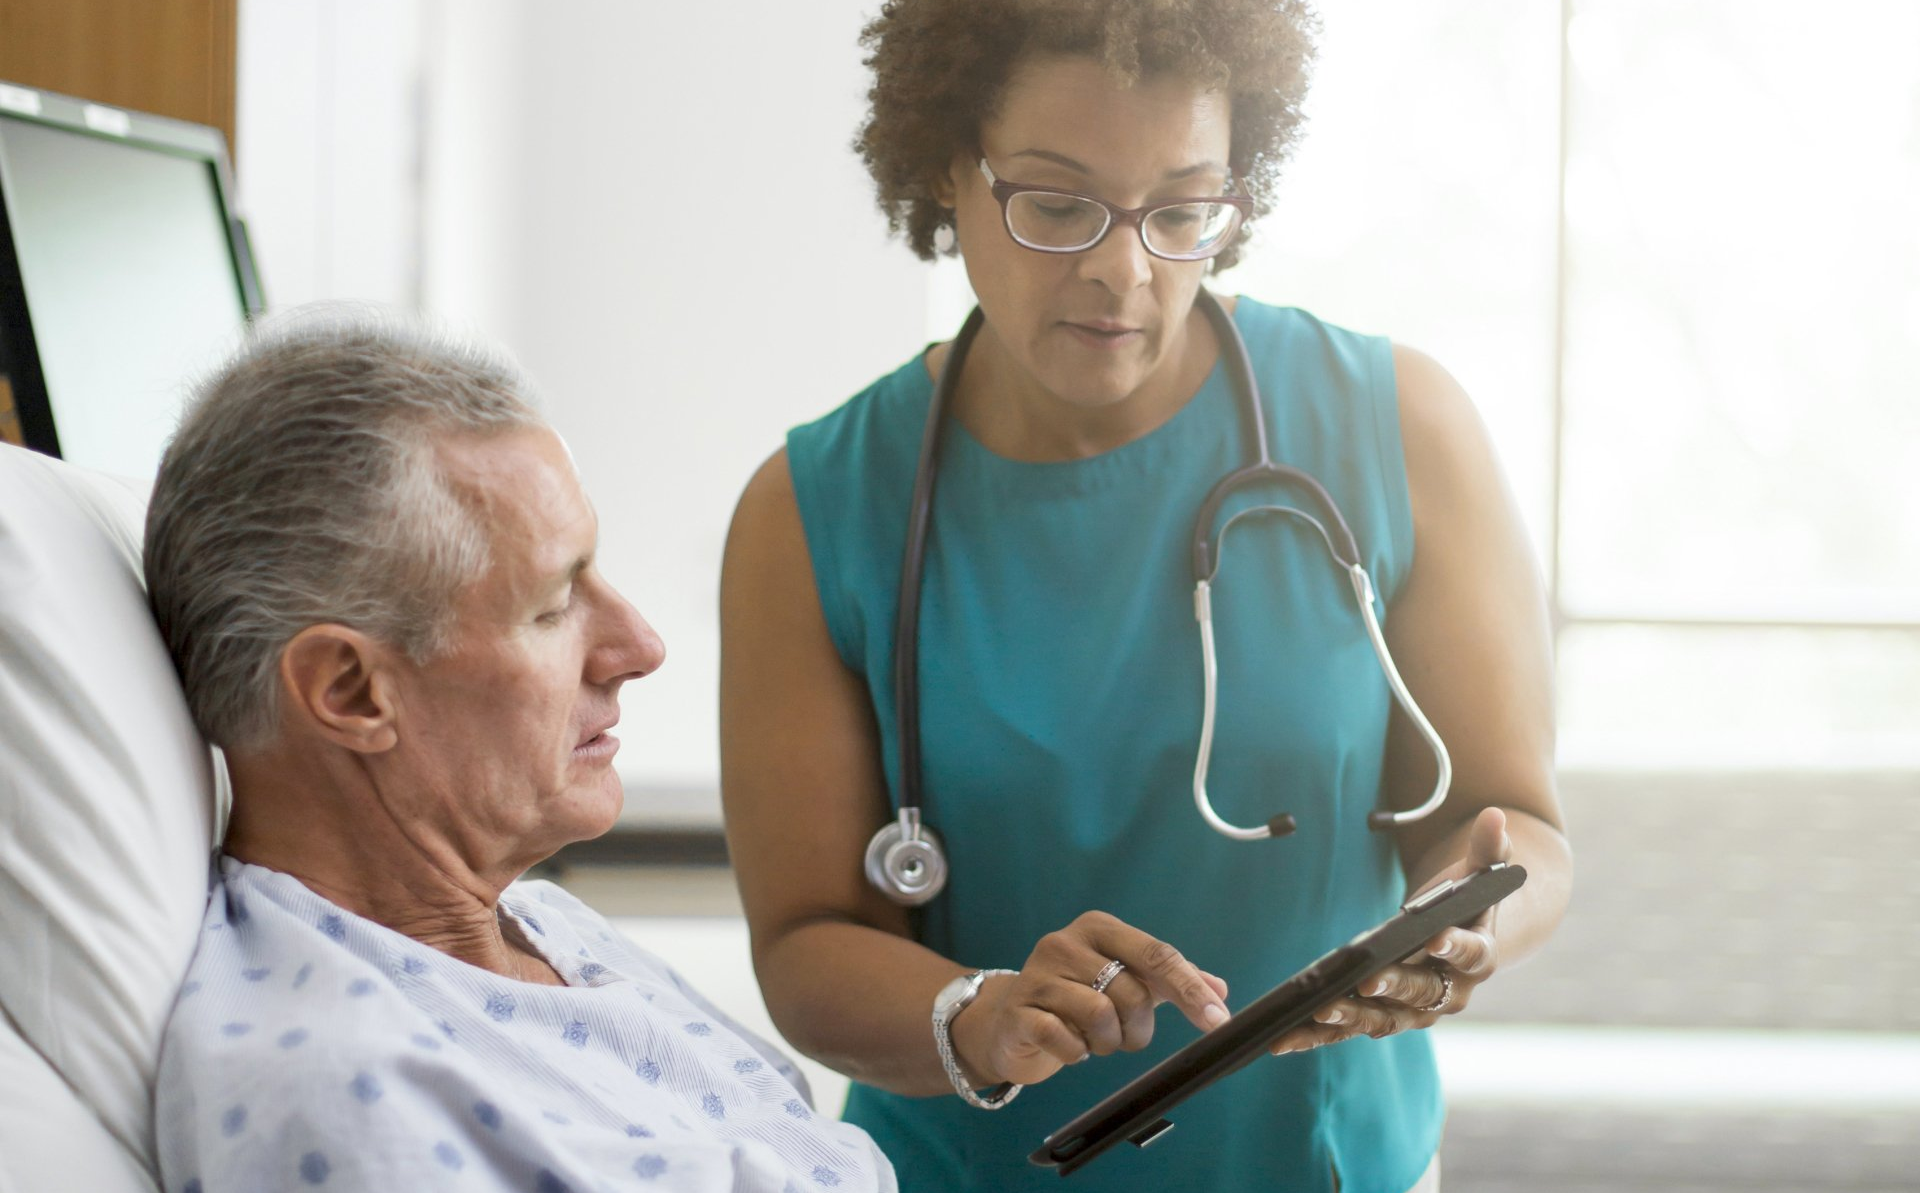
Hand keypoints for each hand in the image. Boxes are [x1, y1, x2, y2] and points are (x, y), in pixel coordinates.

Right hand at [952, 910, 1230, 1087]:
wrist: (1013, 1020)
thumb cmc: (1078, 997)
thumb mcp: (1126, 982)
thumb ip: (1171, 982)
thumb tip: (1219, 990)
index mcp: (1099, 928)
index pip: (1157, 954)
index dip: (1190, 989)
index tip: (1217, 1020)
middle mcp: (1065, 942)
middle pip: (1132, 991)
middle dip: (1138, 1027)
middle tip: (1125, 1036)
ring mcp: (1037, 974)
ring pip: (1099, 1015)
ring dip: (1108, 1042)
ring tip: (1095, 1040)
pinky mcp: (1018, 1010)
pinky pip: (1063, 1038)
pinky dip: (1076, 1052)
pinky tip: (1071, 1047)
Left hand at [1269, 806, 1511, 1055]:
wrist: (1459, 938)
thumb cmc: (1464, 902)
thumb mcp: (1479, 874)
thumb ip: (1489, 850)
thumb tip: (1494, 816)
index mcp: (1478, 956)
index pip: (1469, 953)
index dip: (1454, 946)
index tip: (1435, 937)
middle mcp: (1449, 992)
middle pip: (1420, 992)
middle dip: (1392, 986)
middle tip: (1364, 981)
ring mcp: (1413, 1011)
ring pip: (1382, 1019)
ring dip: (1349, 1018)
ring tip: (1316, 1012)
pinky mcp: (1381, 1018)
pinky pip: (1349, 1031)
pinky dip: (1318, 1037)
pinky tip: (1283, 1039)